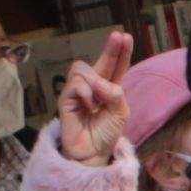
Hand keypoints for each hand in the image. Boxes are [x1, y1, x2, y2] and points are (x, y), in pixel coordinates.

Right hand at [54, 26, 133, 169]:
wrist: (92, 153)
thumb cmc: (106, 134)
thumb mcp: (120, 112)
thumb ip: (115, 93)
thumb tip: (100, 82)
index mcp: (109, 89)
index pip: (115, 66)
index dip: (119, 52)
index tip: (125, 37)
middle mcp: (93, 87)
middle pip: (99, 61)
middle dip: (110, 48)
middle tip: (118, 36)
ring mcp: (77, 92)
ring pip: (83, 69)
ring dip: (95, 80)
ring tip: (97, 100)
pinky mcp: (65, 99)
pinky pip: (75, 84)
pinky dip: (86, 93)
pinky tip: (88, 106)